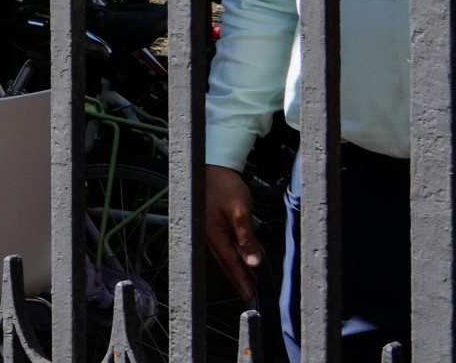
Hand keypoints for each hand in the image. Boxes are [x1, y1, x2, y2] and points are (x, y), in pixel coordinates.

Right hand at [204, 164, 264, 298]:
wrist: (211, 166)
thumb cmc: (224, 186)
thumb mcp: (240, 211)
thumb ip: (247, 238)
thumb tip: (255, 263)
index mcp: (213, 235)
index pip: (231, 263)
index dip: (242, 280)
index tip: (250, 295)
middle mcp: (208, 236)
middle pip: (226, 262)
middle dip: (239, 278)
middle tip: (249, 294)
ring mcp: (209, 231)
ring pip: (225, 255)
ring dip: (237, 268)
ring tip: (249, 280)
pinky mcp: (212, 225)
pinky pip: (225, 245)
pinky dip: (235, 255)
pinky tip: (243, 258)